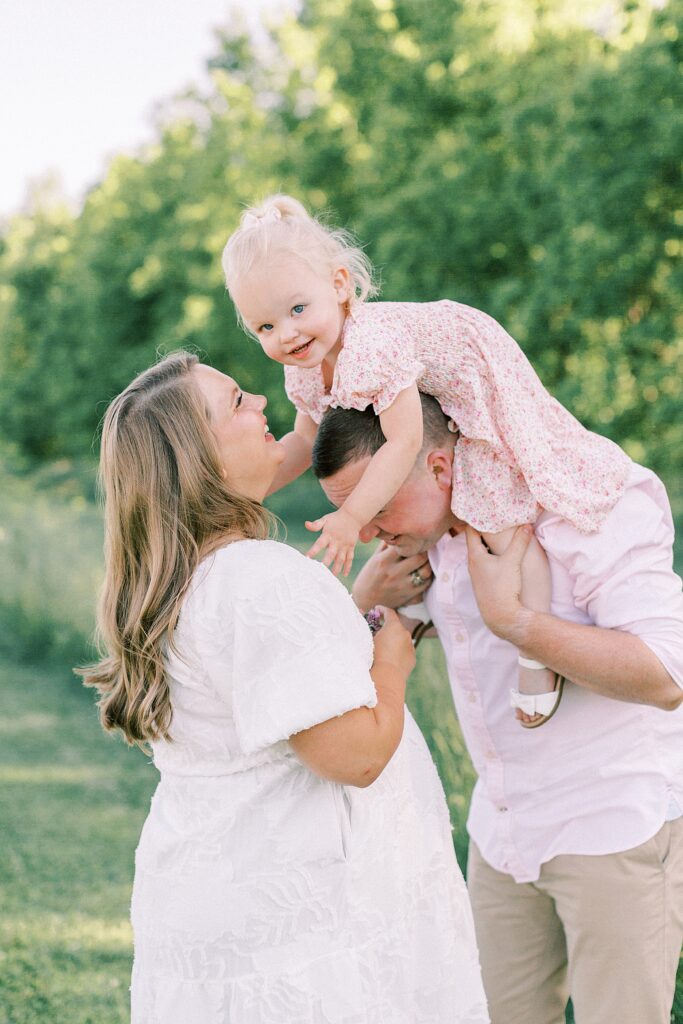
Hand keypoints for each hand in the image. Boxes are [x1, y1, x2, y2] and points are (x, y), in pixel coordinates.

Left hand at [305, 507, 360, 575]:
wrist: (353, 516)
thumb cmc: (336, 518)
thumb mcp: (325, 519)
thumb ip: (316, 524)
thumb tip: (306, 524)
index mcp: (328, 535)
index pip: (319, 544)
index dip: (313, 551)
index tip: (307, 558)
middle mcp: (337, 541)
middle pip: (331, 554)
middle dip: (326, 563)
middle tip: (320, 573)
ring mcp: (345, 545)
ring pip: (341, 559)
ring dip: (336, 568)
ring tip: (331, 577)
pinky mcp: (351, 547)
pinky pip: (350, 558)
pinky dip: (348, 566)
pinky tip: (344, 574)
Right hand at [352, 542, 431, 612]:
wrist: (364, 601)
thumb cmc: (369, 577)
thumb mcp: (374, 559)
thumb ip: (385, 546)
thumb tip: (395, 531)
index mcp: (383, 561)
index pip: (405, 546)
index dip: (412, 541)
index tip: (414, 540)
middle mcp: (393, 573)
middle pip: (420, 557)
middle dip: (424, 551)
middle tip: (425, 549)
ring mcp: (402, 586)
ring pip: (426, 572)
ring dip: (428, 564)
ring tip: (426, 561)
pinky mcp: (408, 597)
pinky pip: (426, 585)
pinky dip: (428, 578)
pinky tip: (424, 573)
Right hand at [372, 607, 415, 678]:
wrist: (386, 677)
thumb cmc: (373, 656)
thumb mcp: (366, 638)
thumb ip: (365, 624)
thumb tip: (360, 610)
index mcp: (394, 626)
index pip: (389, 612)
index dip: (382, 610)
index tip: (376, 610)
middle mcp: (405, 633)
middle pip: (396, 626)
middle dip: (387, 627)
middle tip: (377, 630)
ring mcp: (410, 646)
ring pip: (401, 639)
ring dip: (394, 640)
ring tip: (383, 647)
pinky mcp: (412, 658)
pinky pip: (404, 651)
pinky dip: (398, 652)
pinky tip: (390, 658)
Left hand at [465, 524, 532, 643]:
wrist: (501, 617)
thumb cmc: (504, 588)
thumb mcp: (513, 562)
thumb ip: (519, 542)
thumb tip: (527, 525)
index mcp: (475, 556)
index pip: (471, 531)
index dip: (476, 519)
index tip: (483, 509)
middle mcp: (472, 564)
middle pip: (474, 541)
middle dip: (482, 529)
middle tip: (492, 517)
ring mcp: (476, 575)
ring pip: (479, 553)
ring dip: (486, 543)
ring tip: (496, 532)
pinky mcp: (483, 583)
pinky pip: (483, 563)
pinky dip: (489, 554)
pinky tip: (499, 555)